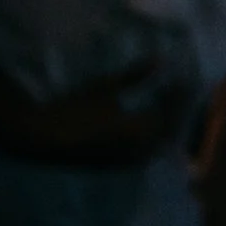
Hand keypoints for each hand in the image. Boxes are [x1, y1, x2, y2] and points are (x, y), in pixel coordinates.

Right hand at [0, 60, 192, 168]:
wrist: (42, 138)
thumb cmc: (73, 109)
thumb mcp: (105, 87)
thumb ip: (134, 75)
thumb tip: (160, 59)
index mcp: (139, 130)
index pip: (171, 111)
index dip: (179, 94)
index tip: (183, 78)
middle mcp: (138, 150)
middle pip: (170, 130)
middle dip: (177, 110)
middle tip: (179, 91)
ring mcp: (126, 162)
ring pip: (159, 144)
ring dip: (167, 126)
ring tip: (167, 107)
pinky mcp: (115, 167)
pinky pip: (145, 154)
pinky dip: (153, 139)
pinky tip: (150, 127)